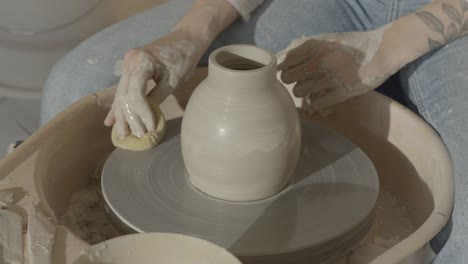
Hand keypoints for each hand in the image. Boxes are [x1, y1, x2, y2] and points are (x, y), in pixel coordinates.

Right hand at [104, 31, 204, 137]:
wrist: (185, 39)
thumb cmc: (182, 58)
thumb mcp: (173, 79)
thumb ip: (157, 96)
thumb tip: (147, 117)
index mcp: (140, 62)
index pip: (135, 94)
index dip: (141, 114)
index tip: (151, 127)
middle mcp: (129, 62)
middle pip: (124, 96)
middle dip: (129, 119)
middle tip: (136, 136)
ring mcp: (127, 65)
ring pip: (121, 95)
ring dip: (122, 116)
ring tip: (121, 135)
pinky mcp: (130, 69)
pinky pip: (123, 90)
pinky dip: (119, 106)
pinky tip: (110, 121)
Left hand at [277, 26, 396, 112]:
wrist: (383, 51)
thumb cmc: (353, 45)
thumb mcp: (328, 39)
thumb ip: (306, 46)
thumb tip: (284, 59)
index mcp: (316, 46)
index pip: (286, 61)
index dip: (285, 68)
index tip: (289, 71)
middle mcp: (320, 61)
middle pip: (288, 78)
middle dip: (291, 81)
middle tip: (299, 81)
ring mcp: (330, 77)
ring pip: (299, 91)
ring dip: (302, 92)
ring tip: (310, 90)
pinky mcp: (341, 92)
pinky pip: (314, 103)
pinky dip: (314, 102)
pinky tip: (319, 98)